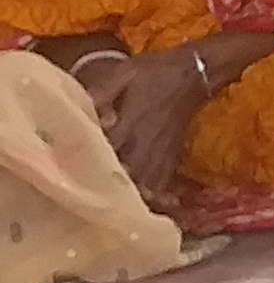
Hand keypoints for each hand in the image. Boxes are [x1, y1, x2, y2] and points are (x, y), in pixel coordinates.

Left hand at [86, 44, 210, 208]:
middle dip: (106, 189)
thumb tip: (80, 113)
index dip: (88, 165)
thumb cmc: (154, 72)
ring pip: (144, 185)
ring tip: (111, 210)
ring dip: (130, 198)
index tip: (69, 175)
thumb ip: (101, 94)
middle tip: (85, 200)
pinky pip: (160, 183)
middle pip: (125, 175)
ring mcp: (161, 153)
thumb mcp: (123, 74)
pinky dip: (151, 196)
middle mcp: (145, 143)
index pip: (106, 150)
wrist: (194, 74)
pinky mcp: (171, 158)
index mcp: (131, 122)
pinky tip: (142, 204)